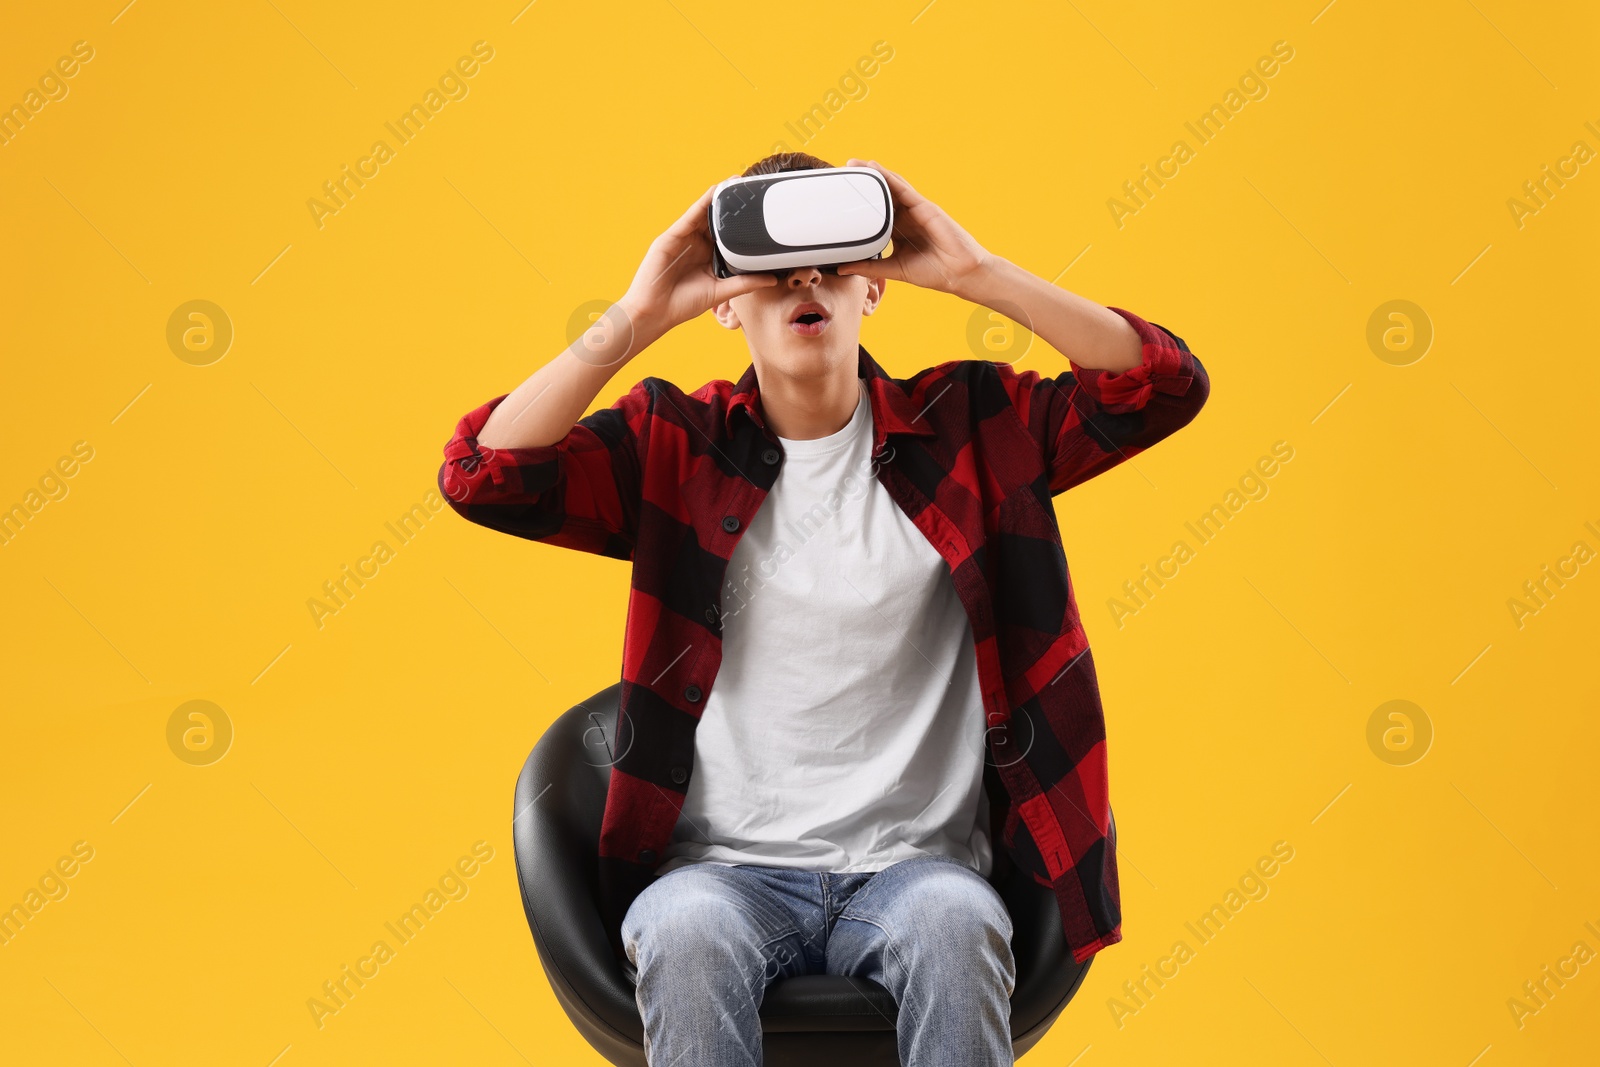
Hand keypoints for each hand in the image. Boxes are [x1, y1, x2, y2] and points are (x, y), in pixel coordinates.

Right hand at [619, 179, 778, 341]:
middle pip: (717, 221)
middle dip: (732, 207)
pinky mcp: (671, 237)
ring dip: (719, 199)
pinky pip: (690, 216)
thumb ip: (745, 283)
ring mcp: (684, 239)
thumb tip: (772, 279)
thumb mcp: (721, 292)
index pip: (728, 236)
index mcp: (708, 258)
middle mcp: (697, 245)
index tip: (760, 212)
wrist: (655, 312)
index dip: (741, 225)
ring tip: (736, 182)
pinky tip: (714, 192)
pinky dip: (702, 203)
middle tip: (750, 189)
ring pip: (704, 214)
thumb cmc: (683, 304)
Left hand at [836, 159, 992, 298]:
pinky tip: (876, 168)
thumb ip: (869, 267)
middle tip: (843, 171)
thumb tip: (842, 268)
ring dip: (873, 173)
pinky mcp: (925, 207)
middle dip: (864, 182)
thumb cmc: (933, 272)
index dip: (860, 202)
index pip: (875, 212)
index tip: (841, 195)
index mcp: (898, 231)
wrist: (960, 273)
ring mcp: (915, 210)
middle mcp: (906, 217)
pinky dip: (889, 178)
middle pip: (881, 195)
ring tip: (855, 163)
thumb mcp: (894, 269)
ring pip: (891, 186)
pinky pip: (904, 189)